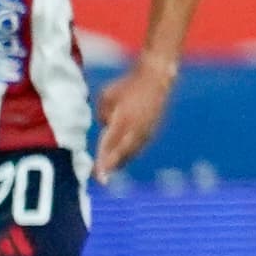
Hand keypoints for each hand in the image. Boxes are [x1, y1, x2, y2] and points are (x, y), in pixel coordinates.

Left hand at [94, 52, 178, 177]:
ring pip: (133, 152)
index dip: (103, 162)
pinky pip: (140, 146)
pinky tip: (124, 157)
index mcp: (123, 120)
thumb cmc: (127, 85)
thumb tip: (106, 127)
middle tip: (101, 178)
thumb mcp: (106, 97)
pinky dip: (131, 153)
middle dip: (111, 166)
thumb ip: (103, 115)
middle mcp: (137, 128)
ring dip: (121, 161)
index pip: (110, 145)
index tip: (99, 175)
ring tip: (111, 168)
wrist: (157, 78)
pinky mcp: (153, 129)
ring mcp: (147, 130)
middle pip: (122, 153)